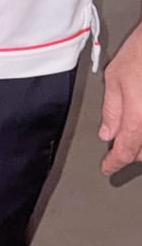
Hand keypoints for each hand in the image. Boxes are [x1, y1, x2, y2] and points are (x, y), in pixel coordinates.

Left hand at [100, 18, 141, 173]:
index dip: (114, 163)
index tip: (107, 167)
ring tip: (132, 138)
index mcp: (139, 117)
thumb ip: (111, 110)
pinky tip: (141, 123)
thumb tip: (107, 133)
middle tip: (117, 149)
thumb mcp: (115, 78)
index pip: (126, 151)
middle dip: (130, 153)